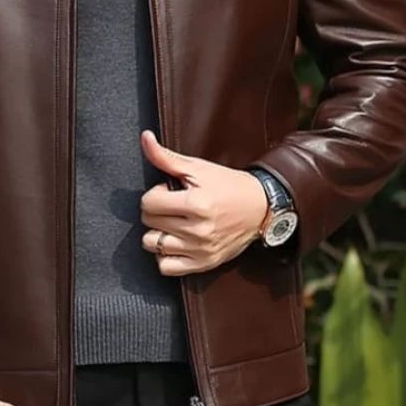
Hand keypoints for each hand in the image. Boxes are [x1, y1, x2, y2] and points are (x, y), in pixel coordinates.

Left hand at [139, 129, 267, 275]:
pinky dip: (165, 255)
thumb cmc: (227, 185)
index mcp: (196, 203)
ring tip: (173, 223)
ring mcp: (201, 249)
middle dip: (156, 211)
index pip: (148, 204)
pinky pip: (166, 267)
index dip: (155, 194)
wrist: (260, 207)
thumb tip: (145, 138)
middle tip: (174, 205)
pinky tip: (175, 242)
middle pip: (149, 223)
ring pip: (153, 245)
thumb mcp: (197, 167)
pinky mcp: (204, 264)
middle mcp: (198, 230)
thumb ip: (166, 157)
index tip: (168, 191)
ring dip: (158, 232)